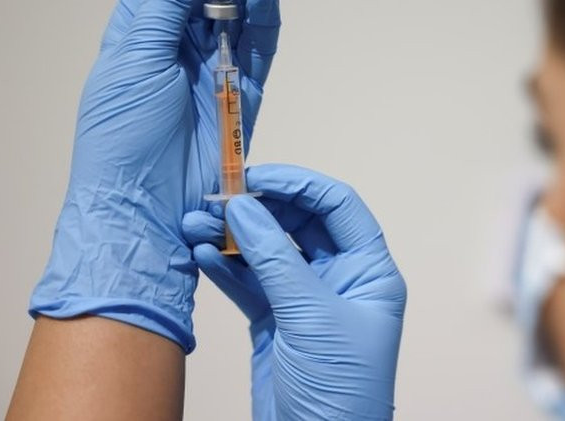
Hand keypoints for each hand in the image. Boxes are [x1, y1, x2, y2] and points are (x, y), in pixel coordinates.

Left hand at [30, 0, 295, 351]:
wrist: (147, 209)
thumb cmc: (122, 143)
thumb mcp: (132, 58)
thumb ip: (164, 1)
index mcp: (138, 26)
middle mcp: (175, 40)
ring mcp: (212, 65)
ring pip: (242, 4)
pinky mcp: (242, 92)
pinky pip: (260, 43)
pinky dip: (268, 14)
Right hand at [182, 164, 406, 419]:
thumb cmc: (340, 390)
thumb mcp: (311, 316)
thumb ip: (276, 258)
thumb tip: (245, 207)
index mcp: (369, 271)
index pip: (337, 206)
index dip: (298, 185)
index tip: (255, 175)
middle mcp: (340, 279)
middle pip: (298, 223)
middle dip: (257, 208)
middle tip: (215, 198)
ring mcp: (306, 299)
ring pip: (268, 251)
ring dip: (232, 235)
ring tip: (195, 223)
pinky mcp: (276, 321)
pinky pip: (249, 281)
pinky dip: (225, 266)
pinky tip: (201, 252)